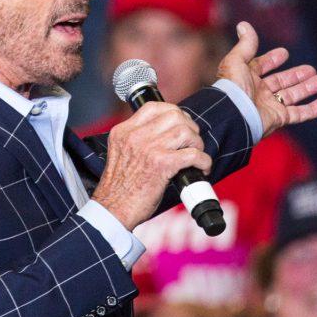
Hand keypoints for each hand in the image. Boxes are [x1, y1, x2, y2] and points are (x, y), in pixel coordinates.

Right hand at [92, 101, 212, 230]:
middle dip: (189, 126)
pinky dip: (203, 161)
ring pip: (186, 131)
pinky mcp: (162, 165)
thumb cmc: (118, 188)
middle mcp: (135, 136)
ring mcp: (149, 149)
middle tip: (192, 141)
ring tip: (197, 155)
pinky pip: (192, 154)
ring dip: (197, 143)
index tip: (181, 123)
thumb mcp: (120, 153)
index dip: (173, 111)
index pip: (153, 107)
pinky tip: (202, 168)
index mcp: (123, 132)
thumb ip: (135, 141)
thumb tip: (163, 135)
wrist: (113, 210)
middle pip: (174, 115)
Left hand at [217, 22, 316, 137]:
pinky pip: (299, 114)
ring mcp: (269, 106)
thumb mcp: (237, 60)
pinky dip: (313, 109)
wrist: (234, 115)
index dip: (271, 60)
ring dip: (308, 88)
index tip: (285, 53)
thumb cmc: (233, 88)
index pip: (260, 66)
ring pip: (293, 96)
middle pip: (281, 81)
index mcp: (246, 78)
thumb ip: (245, 44)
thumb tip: (243, 24)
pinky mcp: (279, 118)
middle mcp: (258, 92)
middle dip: (296, 75)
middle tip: (311, 70)